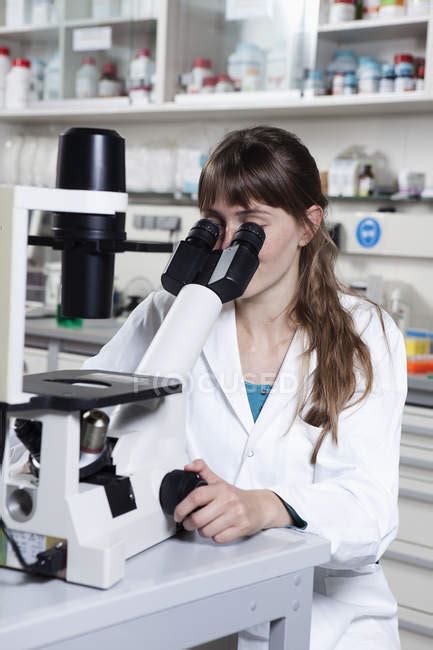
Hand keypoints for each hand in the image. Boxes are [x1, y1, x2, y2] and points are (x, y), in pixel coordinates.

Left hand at [173, 459, 291, 543]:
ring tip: (206, 525)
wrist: (260, 506)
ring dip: (202, 531)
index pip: (196, 496)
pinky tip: (218, 529)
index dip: (182, 507)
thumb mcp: (219, 481)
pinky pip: (218, 539)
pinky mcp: (241, 528)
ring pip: (207, 531)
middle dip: (189, 524)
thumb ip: (202, 471)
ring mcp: (235, 515)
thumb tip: (187, 467)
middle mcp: (228, 501)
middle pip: (198, 519)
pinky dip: (215, 537)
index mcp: (220, 488)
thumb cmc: (236, 496)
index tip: (177, 514)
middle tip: (189, 523)